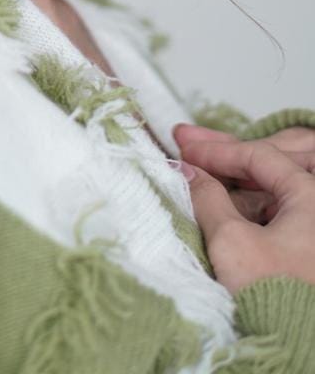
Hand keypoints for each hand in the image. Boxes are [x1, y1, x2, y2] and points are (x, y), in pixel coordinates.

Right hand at [175, 136, 314, 292]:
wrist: (297, 347)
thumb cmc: (273, 294)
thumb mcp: (231, 241)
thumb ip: (206, 197)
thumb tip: (187, 172)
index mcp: (313, 195)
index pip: (260, 155)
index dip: (217, 149)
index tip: (185, 147)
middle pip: (272, 160)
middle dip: (228, 151)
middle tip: (189, 140)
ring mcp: (314, 225)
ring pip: (274, 184)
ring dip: (237, 178)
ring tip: (201, 175)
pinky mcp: (308, 246)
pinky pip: (278, 208)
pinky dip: (250, 201)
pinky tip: (223, 204)